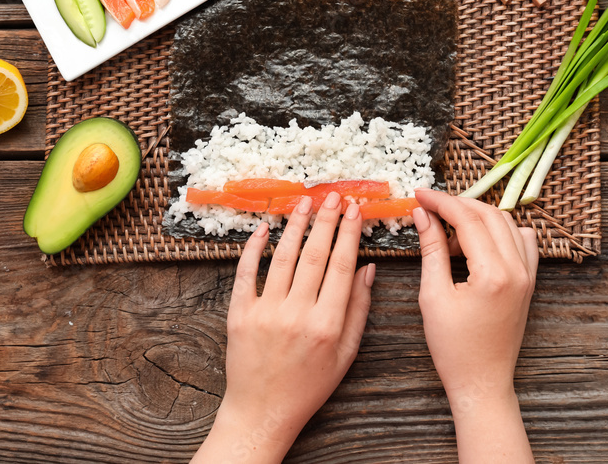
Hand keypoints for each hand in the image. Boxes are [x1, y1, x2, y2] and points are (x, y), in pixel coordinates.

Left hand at [192, 192, 375, 463]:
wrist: (263, 411)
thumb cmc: (309, 385)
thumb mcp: (345, 354)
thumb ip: (358, 310)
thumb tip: (367, 268)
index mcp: (327, 324)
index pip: (340, 266)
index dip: (348, 233)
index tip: (354, 209)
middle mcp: (297, 314)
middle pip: (314, 255)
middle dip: (326, 220)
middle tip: (333, 195)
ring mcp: (265, 312)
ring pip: (283, 258)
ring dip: (295, 226)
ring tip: (304, 202)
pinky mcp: (239, 314)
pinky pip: (246, 273)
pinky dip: (254, 249)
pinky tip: (264, 228)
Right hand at [413, 189, 537, 462]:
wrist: (482, 381)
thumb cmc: (454, 348)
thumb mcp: (433, 295)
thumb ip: (431, 250)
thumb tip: (423, 216)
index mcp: (493, 274)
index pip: (468, 220)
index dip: (442, 202)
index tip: (419, 194)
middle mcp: (518, 270)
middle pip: (490, 215)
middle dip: (458, 204)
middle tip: (430, 205)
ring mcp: (528, 275)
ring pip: (507, 224)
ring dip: (478, 215)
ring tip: (448, 225)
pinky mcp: (529, 282)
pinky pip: (522, 242)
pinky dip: (501, 230)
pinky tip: (478, 240)